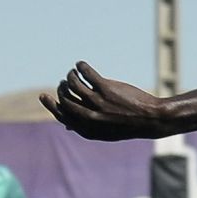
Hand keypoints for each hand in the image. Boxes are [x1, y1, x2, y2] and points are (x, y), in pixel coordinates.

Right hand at [40, 63, 169, 139]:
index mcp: (88, 130)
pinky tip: (81, 65)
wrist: (152, 119)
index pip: (62, 116)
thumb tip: (68, 125)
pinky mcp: (106, 88)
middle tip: (65, 82)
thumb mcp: (106, 132)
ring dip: (70, 75)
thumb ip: (86, 128)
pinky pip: (86, 73)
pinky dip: (80, 66)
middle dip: (62, 88)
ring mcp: (98, 102)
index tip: (44, 95)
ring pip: (73, 83)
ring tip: (74, 72)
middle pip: (65, 98)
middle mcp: (91, 117)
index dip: (51, 105)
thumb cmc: (129, 125)